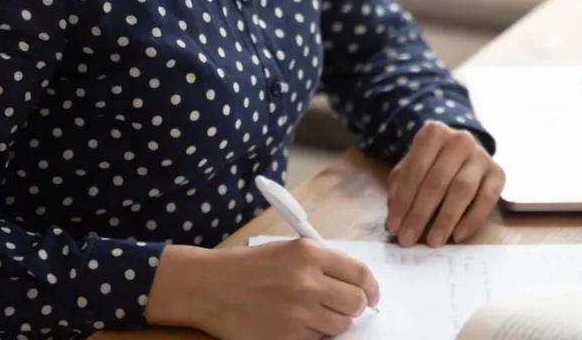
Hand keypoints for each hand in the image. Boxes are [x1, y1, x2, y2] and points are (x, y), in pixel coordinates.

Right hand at [146, 239, 379, 339]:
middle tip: (344, 306)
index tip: (372, 295)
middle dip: (355, 307)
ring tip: (312, 314)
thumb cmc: (247, 267)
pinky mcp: (287, 338)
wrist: (209, 286)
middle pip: (356, 303)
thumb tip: (355, 283)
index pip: (360, 274)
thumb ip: (321, 263)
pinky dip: (312, 335)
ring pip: (340, 327)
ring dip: (333, 323)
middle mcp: (307, 282)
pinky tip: (294, 323)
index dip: (371, 287)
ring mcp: (298, 313)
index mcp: (309, 254)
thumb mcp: (287, 250)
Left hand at [385, 121, 504, 247]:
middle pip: (437, 181)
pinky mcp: (499, 173)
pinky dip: (471, 220)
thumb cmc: (432, 163)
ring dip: (445, 219)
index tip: (392, 227)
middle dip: (420, 213)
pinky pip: (487, 199)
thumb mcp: (411, 168)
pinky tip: (457, 236)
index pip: (415, 169)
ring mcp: (481, 155)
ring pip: (462, 189)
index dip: (402, 200)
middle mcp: (460, 139)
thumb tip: (394, 218)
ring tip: (433, 241)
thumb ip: (400, 188)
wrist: (465, 153)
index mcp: (434, 133)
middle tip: (408, 239)